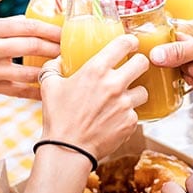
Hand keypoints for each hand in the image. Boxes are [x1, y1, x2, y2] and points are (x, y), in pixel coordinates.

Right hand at [0, 16, 59, 99]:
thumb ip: (7, 27)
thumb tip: (39, 24)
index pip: (29, 26)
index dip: (51, 29)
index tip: (67, 31)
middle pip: (33, 47)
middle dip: (57, 48)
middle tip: (74, 48)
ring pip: (30, 73)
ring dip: (51, 70)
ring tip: (66, 68)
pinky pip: (21, 92)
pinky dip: (38, 91)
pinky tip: (52, 89)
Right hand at [39, 35, 148, 160]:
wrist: (67, 150)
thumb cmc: (58, 117)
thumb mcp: (49, 86)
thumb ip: (54, 67)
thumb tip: (58, 60)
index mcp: (96, 70)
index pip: (124, 44)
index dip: (131, 41)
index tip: (131, 44)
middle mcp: (114, 84)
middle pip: (143, 63)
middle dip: (139, 64)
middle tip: (133, 69)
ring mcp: (125, 104)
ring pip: (143, 91)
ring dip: (135, 93)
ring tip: (123, 99)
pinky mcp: (130, 122)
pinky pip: (136, 113)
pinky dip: (128, 115)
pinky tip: (115, 119)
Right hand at [150, 16, 192, 122]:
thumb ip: (183, 50)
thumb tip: (156, 54)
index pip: (186, 27)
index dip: (174, 38)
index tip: (161, 46)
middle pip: (180, 45)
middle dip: (181, 56)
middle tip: (191, 64)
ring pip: (181, 61)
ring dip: (185, 69)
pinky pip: (185, 74)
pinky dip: (186, 78)